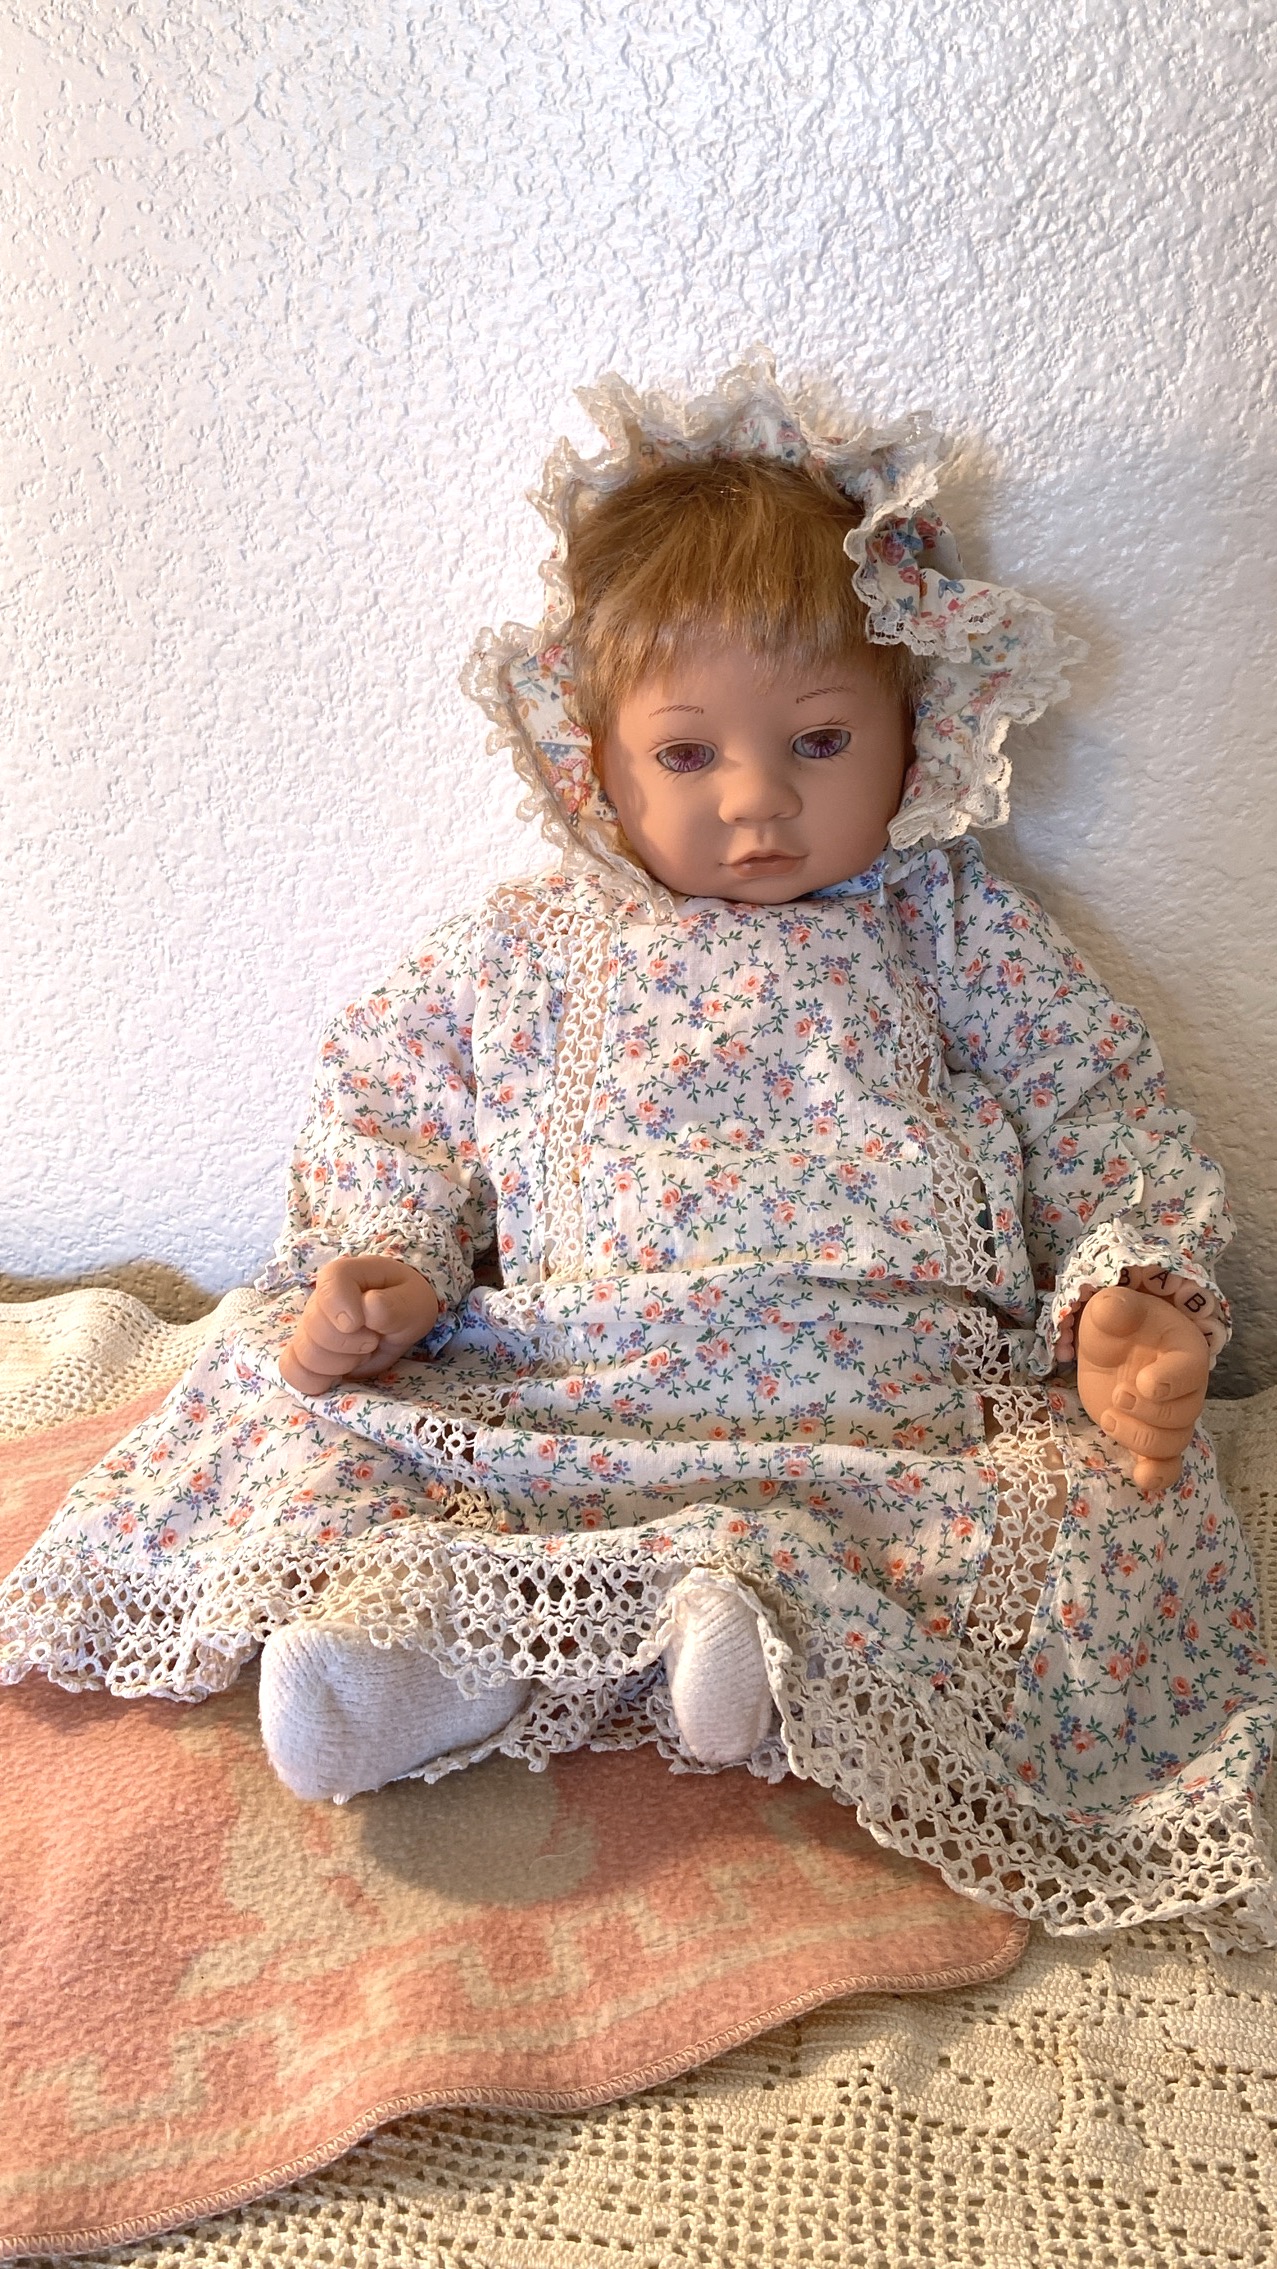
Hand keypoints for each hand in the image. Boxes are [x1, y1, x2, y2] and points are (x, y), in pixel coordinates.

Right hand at [279, 1256, 440, 1396]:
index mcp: (345, 1275)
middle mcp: (319, 1300)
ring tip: (361, 1355)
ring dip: (339, 1364)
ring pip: (304, 1354)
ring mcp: (309, 1328)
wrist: (400, 1320)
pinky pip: (293, 1371)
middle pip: (314, 1328)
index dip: (340, 1307)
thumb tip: (367, 1310)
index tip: (360, 1323)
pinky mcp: (307, 1354)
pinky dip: (315, 1381)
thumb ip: (391, 1306)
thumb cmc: (405, 1302)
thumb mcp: (413, 1300)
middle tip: (373, 1340)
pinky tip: (339, 1375)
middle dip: (350, 1344)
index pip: (328, 1285)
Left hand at [1077, 1285, 1208, 1492]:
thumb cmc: (1117, 1323)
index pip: (1191, 1373)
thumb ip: (1114, 1308)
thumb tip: (1112, 1308)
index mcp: (1185, 1352)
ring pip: (1171, 1443)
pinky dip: (1156, 1476)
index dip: (1170, 1382)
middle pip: (1182, 1416)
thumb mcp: (1110, 1309)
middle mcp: (1187, 1390)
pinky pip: (1166, 1465)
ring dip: (1138, 1437)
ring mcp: (1170, 1417)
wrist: (1109, 1346)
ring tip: (1109, 1416)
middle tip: (1117, 1395)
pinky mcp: (1149, 1436)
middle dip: (1147, 1412)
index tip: (1142, 1382)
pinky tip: (1140, 1478)